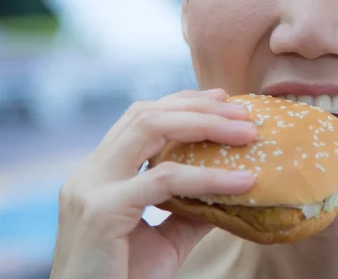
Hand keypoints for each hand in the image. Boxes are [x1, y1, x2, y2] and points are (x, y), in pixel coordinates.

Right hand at [49, 89, 255, 278]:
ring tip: (247, 132)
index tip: (221, 98)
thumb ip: (191, 210)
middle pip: (145, 114)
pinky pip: (164, 180)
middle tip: (242, 111)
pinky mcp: (101, 211)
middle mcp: (90, 173)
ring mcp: (91, 188)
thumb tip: (233, 188)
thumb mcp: (166, 239)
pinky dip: (208, 176)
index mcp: (99, 174)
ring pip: (150, 129)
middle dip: (198, 106)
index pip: (139, 118)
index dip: (181, 102)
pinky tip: (243, 181)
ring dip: (204, 124)